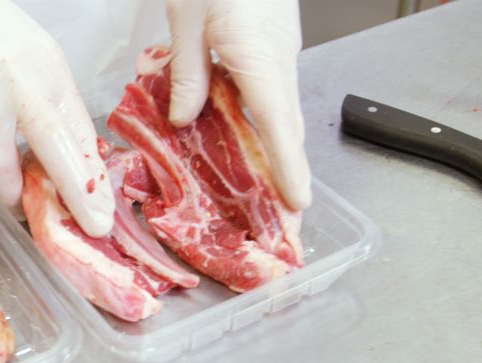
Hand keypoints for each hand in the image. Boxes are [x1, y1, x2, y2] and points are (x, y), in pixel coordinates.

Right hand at [0, 0, 113, 235]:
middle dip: (74, 196)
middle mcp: (16, 83)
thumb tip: (74, 163)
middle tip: (90, 227)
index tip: (103, 215)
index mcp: (47, 69)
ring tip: (10, 192)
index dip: (92, 180)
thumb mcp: (34, 56)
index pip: (79, 133)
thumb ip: (52, 104)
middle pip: (53, 150)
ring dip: (8, 191)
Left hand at [165, 0, 311, 209]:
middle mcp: (280, 59)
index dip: (289, 168)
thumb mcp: (187, 16)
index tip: (298, 205)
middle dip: (289, 177)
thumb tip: (182, 119)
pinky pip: (274, 94)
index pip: (278, 124)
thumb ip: (188, 72)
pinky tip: (252, 143)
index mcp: (258, 55)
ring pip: (283, 113)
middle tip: (287, 223)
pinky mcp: (277, 44)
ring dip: (281, 155)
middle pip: (288, 128)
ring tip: (274, 198)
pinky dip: (269, 126)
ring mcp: (284, 51)